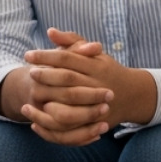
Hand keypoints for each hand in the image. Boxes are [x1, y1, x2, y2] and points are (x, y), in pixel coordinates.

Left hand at [24, 28, 157, 128]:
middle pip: (68, 79)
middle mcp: (97, 85)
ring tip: (28, 100)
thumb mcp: (93, 53)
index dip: (46, 56)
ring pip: (70, 105)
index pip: (67, 58)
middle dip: (46, 76)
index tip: (28, 55)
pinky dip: (52, 127)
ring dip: (47, 104)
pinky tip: (35, 123)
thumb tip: (50, 31)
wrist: (132, 96)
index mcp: (96, 66)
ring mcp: (96, 106)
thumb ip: (72, 41)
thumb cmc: (105, 70)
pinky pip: (71, 129)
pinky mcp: (94, 124)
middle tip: (30, 73)